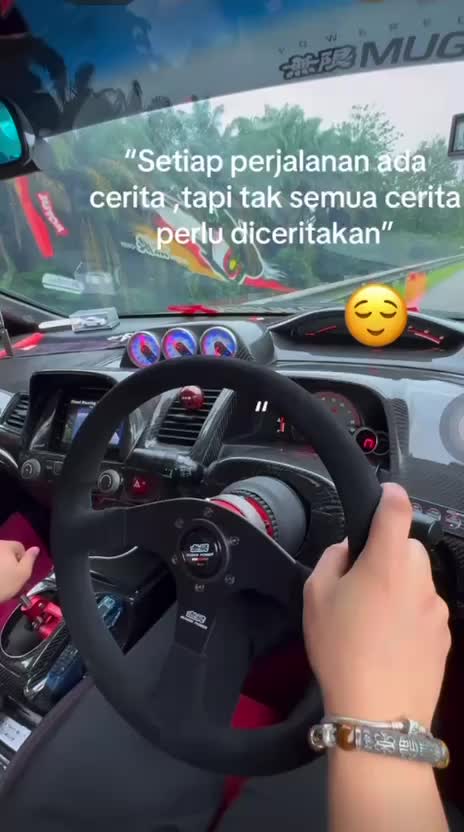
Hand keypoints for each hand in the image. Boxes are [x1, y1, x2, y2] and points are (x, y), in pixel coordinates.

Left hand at [0, 540, 39, 602]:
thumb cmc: (3, 585)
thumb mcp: (23, 573)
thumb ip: (31, 559)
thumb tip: (35, 549)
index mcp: (5, 546)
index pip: (20, 547)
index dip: (23, 560)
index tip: (20, 572)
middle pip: (8, 552)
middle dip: (11, 563)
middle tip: (11, 579)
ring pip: (0, 560)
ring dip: (2, 568)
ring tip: (2, 582)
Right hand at [303, 483, 450, 729]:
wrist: (378, 713)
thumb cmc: (342, 651)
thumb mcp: (314, 597)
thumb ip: (332, 559)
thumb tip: (348, 549)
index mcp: (386, 561)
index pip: (397, 508)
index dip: (390, 493)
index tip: (384, 494)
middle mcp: (418, 578)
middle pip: (407, 547)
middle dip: (387, 556)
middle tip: (360, 584)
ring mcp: (436, 607)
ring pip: (416, 580)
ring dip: (399, 587)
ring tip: (372, 622)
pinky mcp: (445, 635)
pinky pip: (424, 610)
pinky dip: (410, 615)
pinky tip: (389, 642)